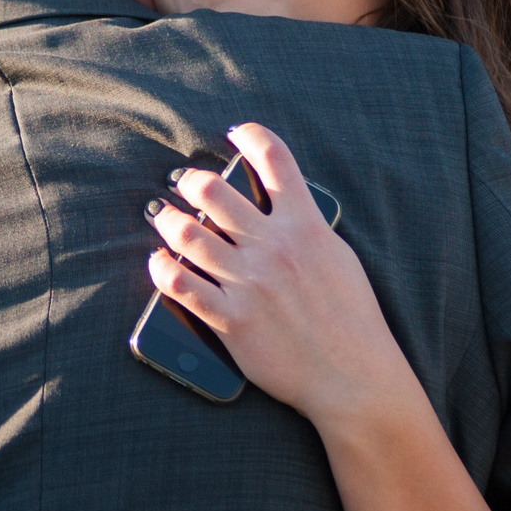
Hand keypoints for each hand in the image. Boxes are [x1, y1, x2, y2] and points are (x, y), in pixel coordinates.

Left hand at [144, 123, 415, 430]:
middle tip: (185, 184)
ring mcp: (248, 283)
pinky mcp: (230, 319)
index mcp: (306, 226)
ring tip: (163, 215)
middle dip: (192, 182)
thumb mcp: (339, 258)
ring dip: (168, 220)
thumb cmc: (352, 319)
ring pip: (189, 235)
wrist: (352, 376)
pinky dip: (161, 268)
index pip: (275, 159)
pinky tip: (158, 261)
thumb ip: (309, 228)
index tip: (236, 133)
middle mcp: (273, 247)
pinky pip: (180, 285)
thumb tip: (284, 207)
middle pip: (215, 193)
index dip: (251, 136)